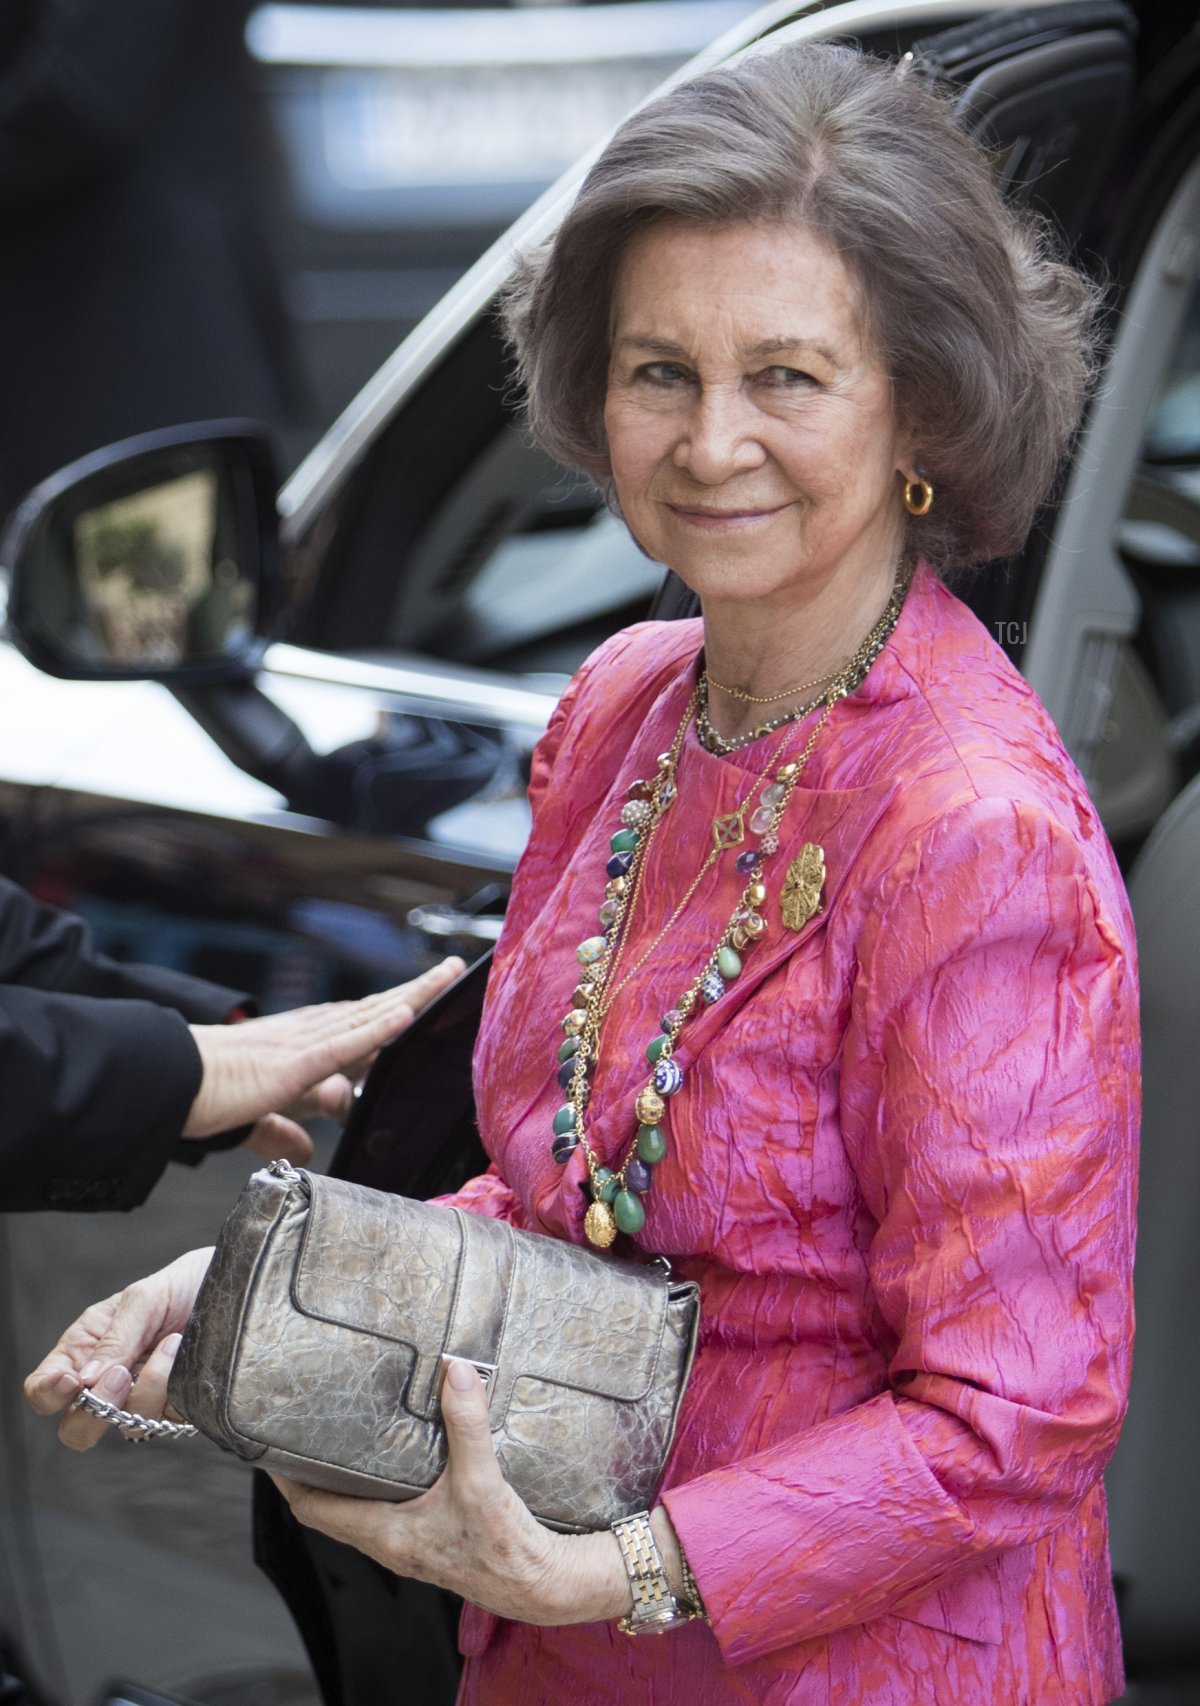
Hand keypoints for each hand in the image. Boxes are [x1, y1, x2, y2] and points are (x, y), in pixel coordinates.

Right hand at [23, 1248, 211, 1448]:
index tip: (74, 1382)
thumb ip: (115, 1337)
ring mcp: (145, 1399)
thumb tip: (87, 1381)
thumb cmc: (186, 1283)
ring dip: (148, 1388)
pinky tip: (186, 1354)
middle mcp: (111, 1381)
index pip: (45, 1389)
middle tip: (122, 1376)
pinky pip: (166, 1420)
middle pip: (77, 1429)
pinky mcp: (179, 1408)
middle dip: (95, 1411)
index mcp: (87, 1349)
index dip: (48, 1394)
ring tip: (172, 1343)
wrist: (244, 1287)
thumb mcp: (145, 1297)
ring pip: (126, 1427)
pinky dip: (173, 1389)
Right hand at [183, 958, 465, 1148]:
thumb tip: (303, 1150)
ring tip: (444, 976)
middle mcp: (305, 1036)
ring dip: (409, 997)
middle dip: (414, 991)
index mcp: (298, 1046)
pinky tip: (403, 1015)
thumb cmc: (202, 1097)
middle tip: (452, 969)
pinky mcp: (290, 1065)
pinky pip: (342, 1045)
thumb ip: (281, 1132)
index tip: (421, 996)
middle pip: (371, 1009)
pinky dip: (375, 1029)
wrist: (164, 1086)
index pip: (355, 1024)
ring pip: (366, 1016)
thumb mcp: (254, 1121)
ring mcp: (300, 1047)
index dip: (391, 1009)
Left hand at [273, 1359, 634, 1625]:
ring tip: (337, 1443)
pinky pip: (382, 1514)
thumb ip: (467, 1423)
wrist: (536, 1583)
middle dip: (309, 1475)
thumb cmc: (503, 1547)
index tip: (271, 1448)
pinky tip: (391, 1465)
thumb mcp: (482, 1481)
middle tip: (300, 1434)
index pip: (313, 1509)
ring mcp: (405, 1546)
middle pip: (326, 1510)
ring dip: (340, 1483)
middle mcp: (387, 1543)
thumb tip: (456, 1372)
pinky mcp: (426, 1542)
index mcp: (385, 1533)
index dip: (287, 1481)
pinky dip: (373, 1490)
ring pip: (353, 1514)